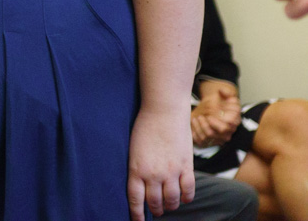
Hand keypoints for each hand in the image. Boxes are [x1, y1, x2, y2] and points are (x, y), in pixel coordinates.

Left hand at [128, 105, 194, 220]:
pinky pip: (188, 190)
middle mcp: (153, 174)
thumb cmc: (144, 126)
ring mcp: (171, 172)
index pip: (135, 199)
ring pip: (172, 200)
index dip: (137, 214)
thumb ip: (137, 168)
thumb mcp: (133, 149)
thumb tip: (141, 185)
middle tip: (155, 211)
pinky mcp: (186, 166)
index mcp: (136, 169)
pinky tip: (183, 198)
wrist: (163, 111)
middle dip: (155, 210)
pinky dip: (186, 198)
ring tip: (168, 205)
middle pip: (155, 202)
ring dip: (170, 206)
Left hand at [190, 82, 239, 146]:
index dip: (222, 119)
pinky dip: (195, 131)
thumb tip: (222, 91)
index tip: (211, 115)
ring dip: (201, 125)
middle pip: (223, 130)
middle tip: (202, 116)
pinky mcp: (209, 142)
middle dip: (212, 123)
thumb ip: (226, 92)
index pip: (232, 122)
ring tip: (197, 117)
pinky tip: (194, 122)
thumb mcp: (223, 96)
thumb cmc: (217, 103)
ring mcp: (219, 138)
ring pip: (210, 135)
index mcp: (234, 120)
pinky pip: (201, 140)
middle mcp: (228, 131)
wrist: (207, 110)